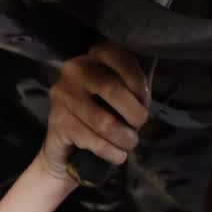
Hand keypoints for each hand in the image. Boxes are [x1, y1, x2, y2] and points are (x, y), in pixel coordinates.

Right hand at [38, 43, 150, 180]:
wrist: (65, 148)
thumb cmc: (100, 114)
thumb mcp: (120, 94)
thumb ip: (135, 81)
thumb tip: (153, 70)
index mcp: (92, 57)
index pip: (118, 56)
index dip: (137, 79)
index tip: (146, 100)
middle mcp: (74, 71)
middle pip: (111, 89)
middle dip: (134, 112)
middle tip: (140, 125)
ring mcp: (62, 96)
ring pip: (103, 121)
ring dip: (124, 137)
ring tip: (130, 143)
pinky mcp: (57, 122)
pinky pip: (92, 140)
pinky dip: (111, 151)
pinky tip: (118, 155)